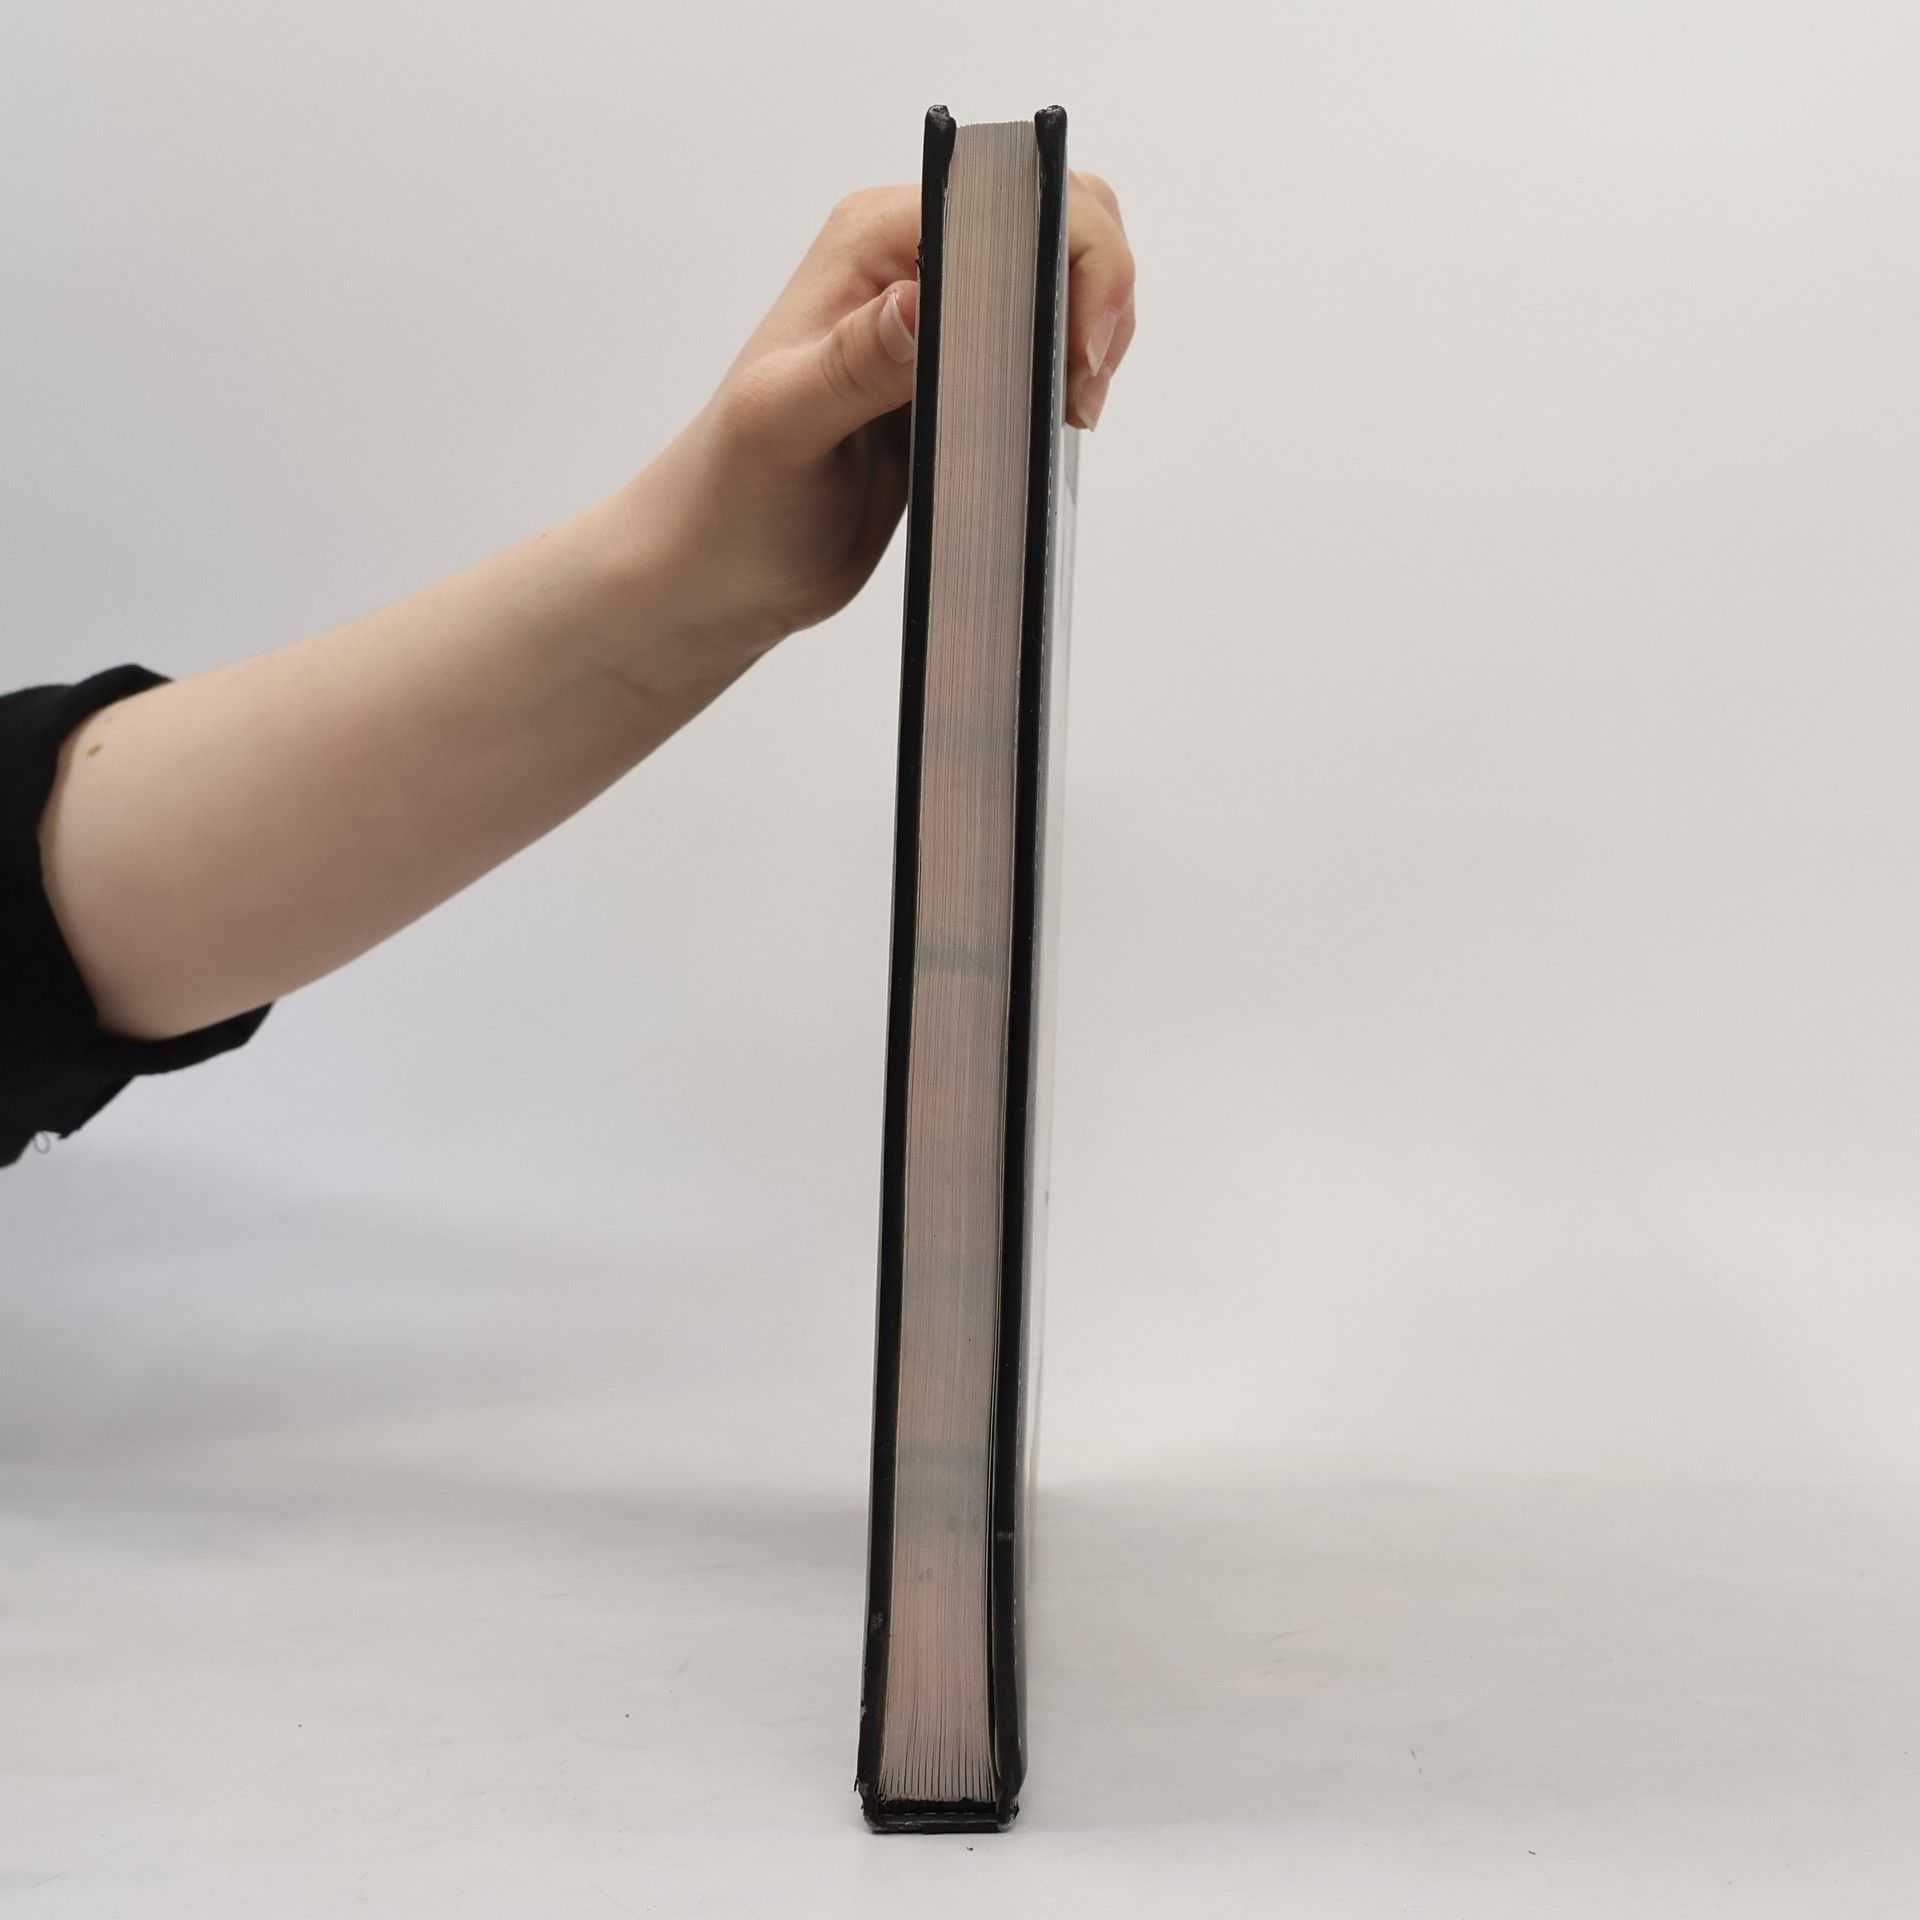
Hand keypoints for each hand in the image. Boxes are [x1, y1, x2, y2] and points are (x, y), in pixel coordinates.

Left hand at [614, 169, 1136, 661]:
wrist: (721, 569)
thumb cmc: (730, 497)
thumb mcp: (782, 427)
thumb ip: (854, 362)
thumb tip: (922, 303)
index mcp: (870, 245)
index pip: (1006, 198)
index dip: (1070, 257)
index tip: (1076, 350)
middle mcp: (910, 266)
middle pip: (1054, 222)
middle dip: (1097, 292)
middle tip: (1081, 386)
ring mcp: (941, 324)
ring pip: (1060, 285)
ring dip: (1090, 340)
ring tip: (1070, 410)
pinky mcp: (960, 383)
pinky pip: (1043, 351)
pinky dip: (1070, 379)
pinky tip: (1053, 426)